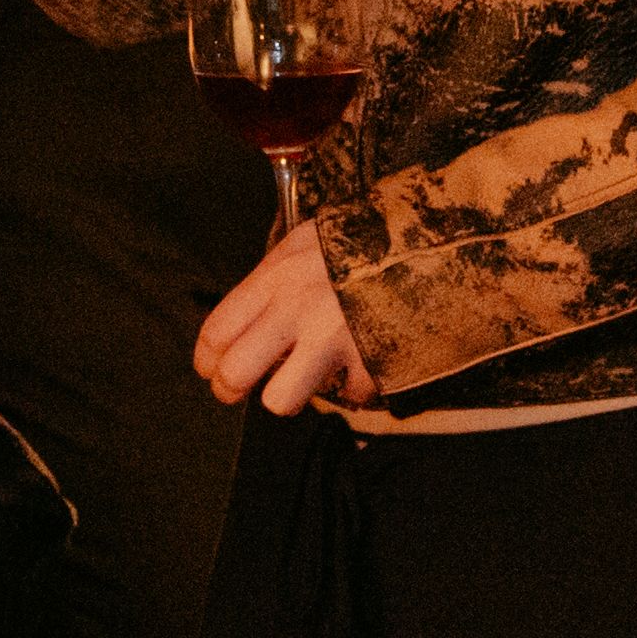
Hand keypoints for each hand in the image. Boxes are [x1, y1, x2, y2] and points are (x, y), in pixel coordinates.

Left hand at [197, 216, 374, 416]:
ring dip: (289, 395)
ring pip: (280, 400)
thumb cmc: (363, 237)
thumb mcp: (306, 242)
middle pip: (235, 372)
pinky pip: (347, 397)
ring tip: (302, 380)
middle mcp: (297, 308)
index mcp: (276, 276)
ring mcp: (334, 338)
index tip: (210, 368)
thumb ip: (273, 279)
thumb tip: (245, 321)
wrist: (430, 236)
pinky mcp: (370, 361)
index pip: (217, 330)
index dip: (206, 360)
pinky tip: (359, 363)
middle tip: (238, 389)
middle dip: (230, 389)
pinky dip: (353, 386)